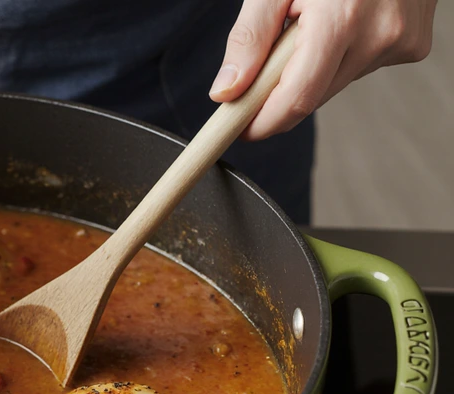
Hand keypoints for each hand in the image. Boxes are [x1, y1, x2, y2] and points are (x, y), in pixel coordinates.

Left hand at [209, 0, 436, 139]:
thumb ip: (250, 37)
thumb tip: (228, 91)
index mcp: (342, 17)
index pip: (297, 99)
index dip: (263, 122)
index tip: (241, 128)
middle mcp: (379, 34)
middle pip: (314, 97)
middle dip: (283, 90)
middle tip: (270, 58)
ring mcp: (402, 41)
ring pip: (336, 84)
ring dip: (314, 69)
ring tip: (316, 22)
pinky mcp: (413, 46)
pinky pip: (360, 68)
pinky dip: (342, 56)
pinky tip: (345, 21)